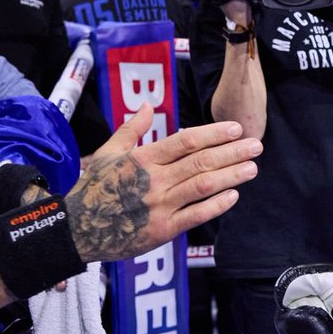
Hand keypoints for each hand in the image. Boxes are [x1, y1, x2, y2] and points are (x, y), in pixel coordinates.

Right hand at [66, 104, 260, 262]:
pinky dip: (217, 205)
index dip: (214, 133)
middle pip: (201, 162)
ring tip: (252, 168)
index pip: (185, 141)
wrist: (76, 230)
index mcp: (142, 159)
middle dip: (232, 152)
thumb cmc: (93, 189)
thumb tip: (146, 104)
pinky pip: (196, 216)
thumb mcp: (108, 154)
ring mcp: (160, 206)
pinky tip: (234, 195)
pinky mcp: (163, 230)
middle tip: (256, 145)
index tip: (235, 129)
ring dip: (231, 176)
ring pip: (203, 186)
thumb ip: (132, 129)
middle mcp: (154, 180)